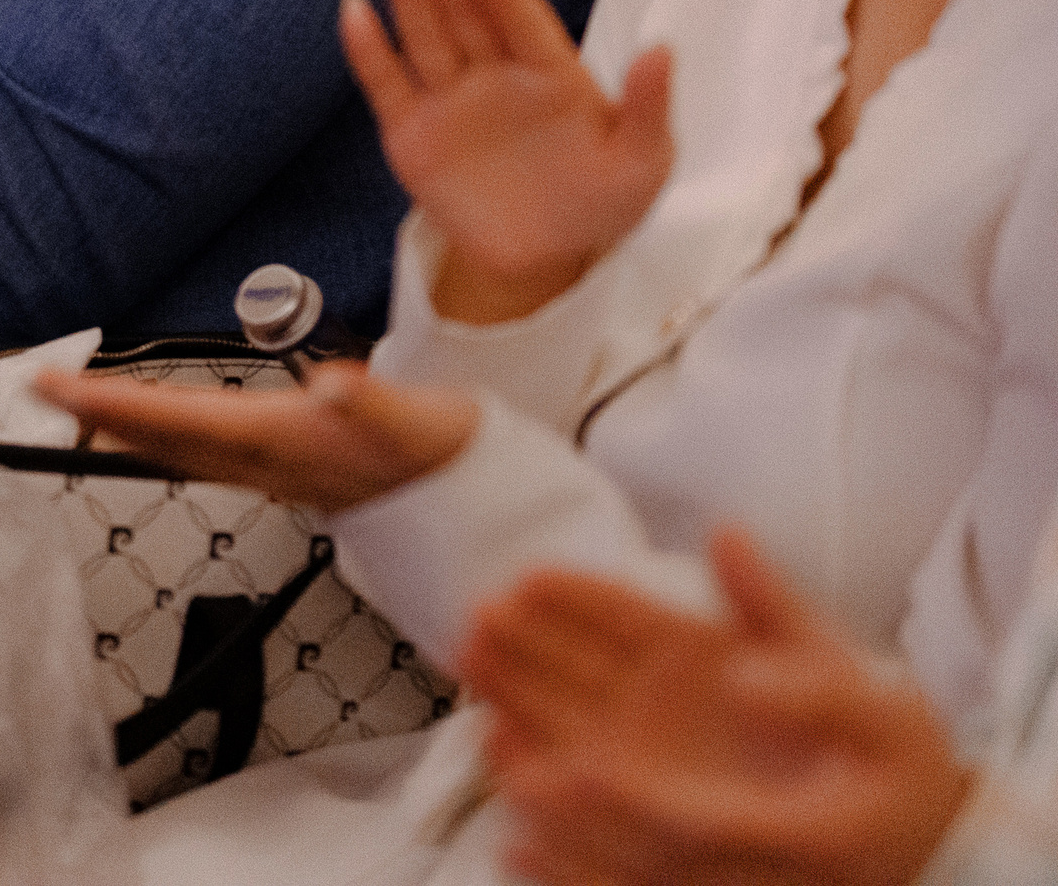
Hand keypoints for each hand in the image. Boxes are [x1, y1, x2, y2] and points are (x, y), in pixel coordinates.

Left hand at [34, 360, 478, 512]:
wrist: (471, 500)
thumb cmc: (440, 453)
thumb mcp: (415, 422)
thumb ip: (375, 407)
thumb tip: (334, 385)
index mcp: (277, 441)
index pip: (174, 421)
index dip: (109, 404)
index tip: (56, 386)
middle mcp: (260, 460)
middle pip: (158, 438)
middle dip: (94, 414)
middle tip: (36, 385)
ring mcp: (265, 469)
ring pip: (174, 448)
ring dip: (121, 425)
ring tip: (73, 403)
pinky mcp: (277, 466)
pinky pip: (199, 451)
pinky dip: (161, 433)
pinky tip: (148, 427)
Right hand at [339, 0, 673, 324]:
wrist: (540, 261)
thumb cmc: (597, 204)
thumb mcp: (641, 165)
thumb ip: (648, 109)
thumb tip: (663, 48)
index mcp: (550, 73)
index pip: (522, 21)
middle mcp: (496, 75)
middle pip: (468, 14)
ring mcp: (450, 101)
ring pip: (426, 36)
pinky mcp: (411, 133)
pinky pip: (387, 84)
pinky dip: (369, 50)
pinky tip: (354, 11)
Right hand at [464, 528, 971, 885]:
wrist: (890, 827)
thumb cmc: (871, 743)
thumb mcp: (828, 656)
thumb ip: (769, 598)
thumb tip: (727, 533)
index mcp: (692, 647)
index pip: (618, 608)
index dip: (573, 591)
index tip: (529, 575)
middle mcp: (653, 694)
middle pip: (569, 657)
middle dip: (519, 634)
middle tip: (478, 616)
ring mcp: (637, 746)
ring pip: (556, 711)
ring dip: (510, 688)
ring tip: (470, 664)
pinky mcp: (632, 801)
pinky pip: (569, 777)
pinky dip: (530, 763)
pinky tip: (500, 744)